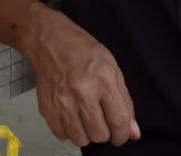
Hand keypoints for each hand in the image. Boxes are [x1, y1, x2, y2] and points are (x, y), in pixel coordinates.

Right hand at [23, 9, 140, 147]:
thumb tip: (133, 132)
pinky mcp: (47, 108)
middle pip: (100, 135)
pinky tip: (71, 115)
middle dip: (105, 132)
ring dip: (86, 133)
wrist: (51, 42)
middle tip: (101, 119)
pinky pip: (62, 135)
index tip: (120, 134)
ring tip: (85, 117)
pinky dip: (69, 130)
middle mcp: (83, 93)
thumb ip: (125, 102)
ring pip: (81, 140)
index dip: (123, 134)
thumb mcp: (112, 69)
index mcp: (104, 80)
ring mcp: (62, 102)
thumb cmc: (84, 52)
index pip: (119, 121)